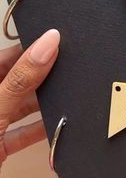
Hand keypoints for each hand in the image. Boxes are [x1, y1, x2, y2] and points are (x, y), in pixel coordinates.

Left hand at [0, 29, 59, 166]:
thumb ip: (21, 78)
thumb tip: (46, 44)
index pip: (5, 57)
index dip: (30, 49)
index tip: (56, 43)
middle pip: (16, 82)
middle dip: (41, 78)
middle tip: (67, 72)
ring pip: (20, 108)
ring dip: (42, 106)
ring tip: (66, 99)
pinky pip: (21, 133)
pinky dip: (39, 131)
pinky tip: (56, 127)